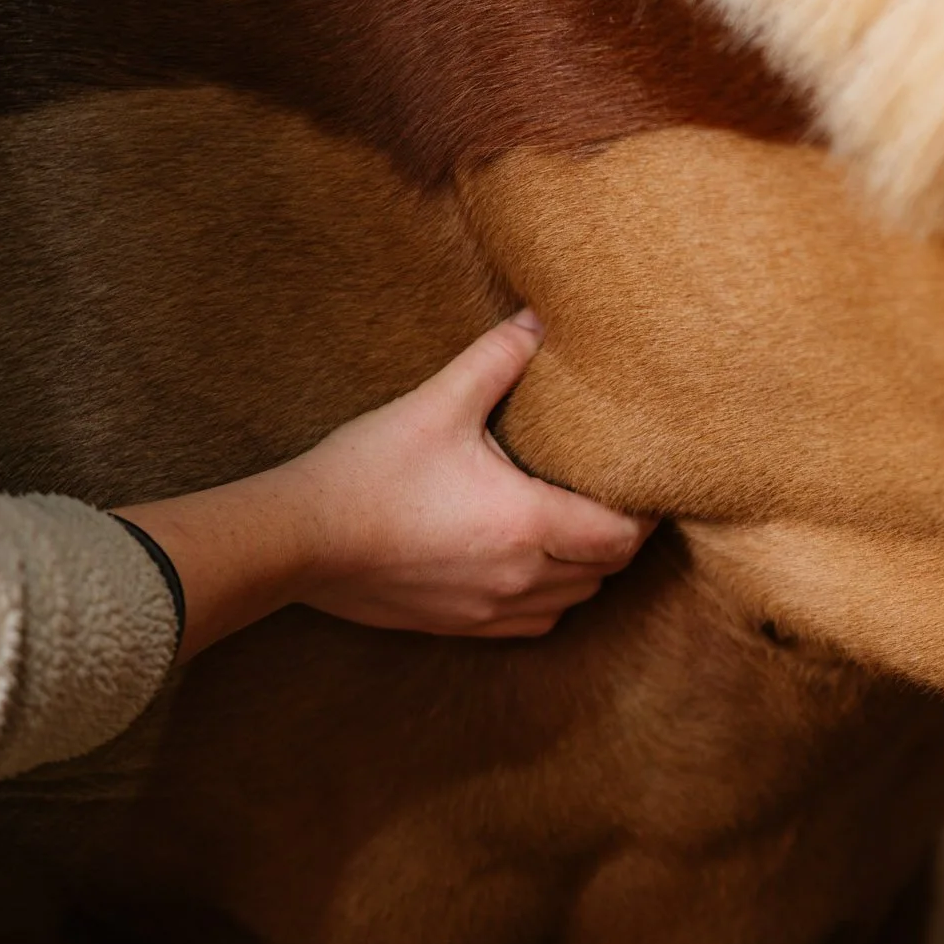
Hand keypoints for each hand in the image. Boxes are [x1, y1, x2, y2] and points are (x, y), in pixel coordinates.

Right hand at [283, 310, 652, 635]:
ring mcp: (489, 608)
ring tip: (575, 526)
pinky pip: (532, 623)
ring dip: (585, 569)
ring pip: (572, 600)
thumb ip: (497, 360)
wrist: (299, 538)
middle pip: (605, 570)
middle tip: (614, 496)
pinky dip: (548, 598)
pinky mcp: (460, 625)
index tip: (642, 483)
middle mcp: (519, 577)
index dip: (644, 514)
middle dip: (620, 537)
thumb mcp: (437, 404)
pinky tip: (529, 564)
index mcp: (527, 523)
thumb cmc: (369, 471)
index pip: (622, 536)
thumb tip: (538, 318)